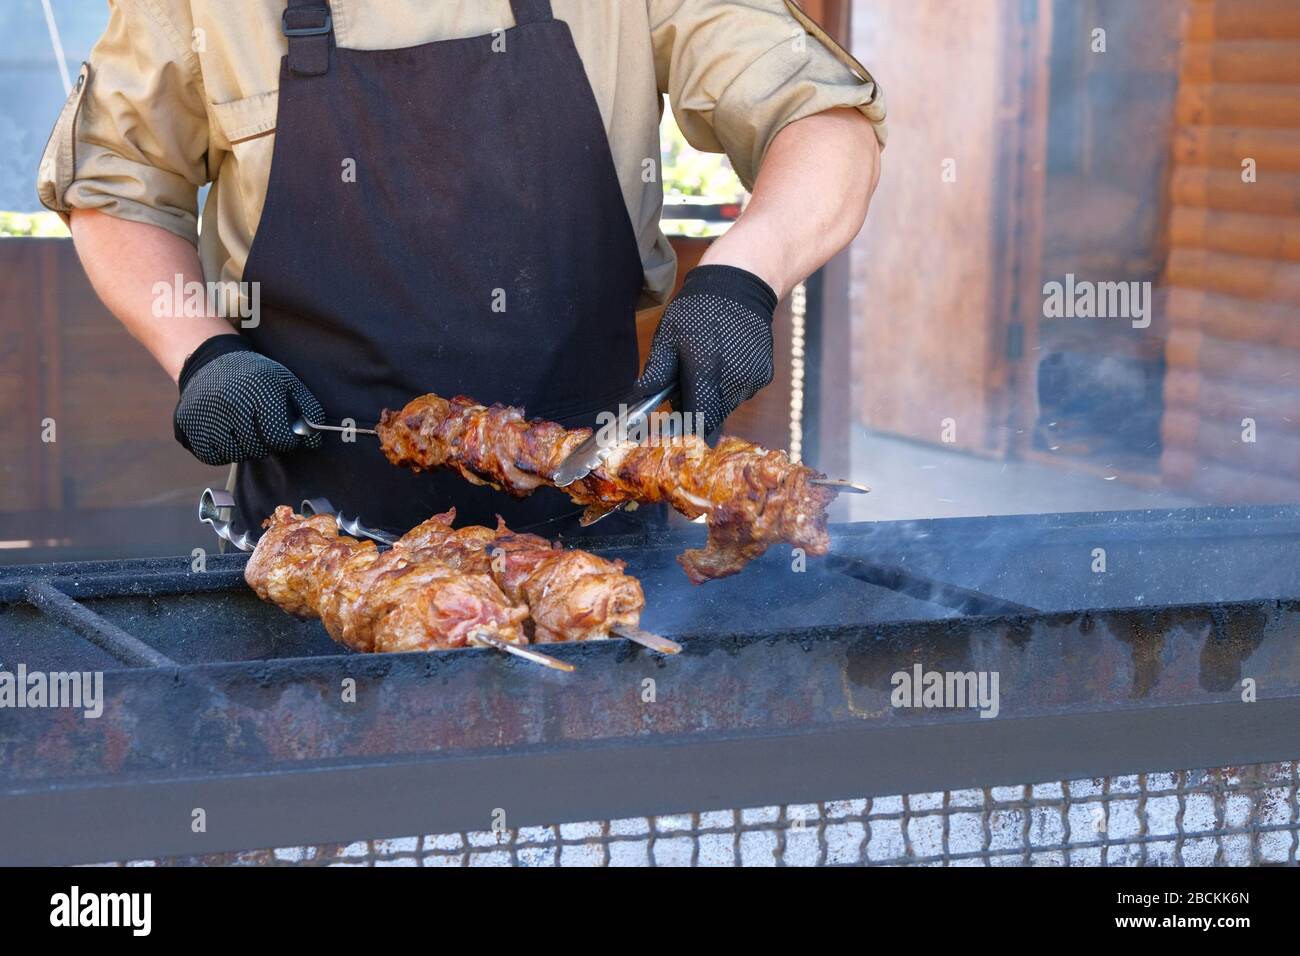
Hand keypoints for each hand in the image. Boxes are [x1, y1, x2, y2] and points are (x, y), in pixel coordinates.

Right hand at [173, 334, 323, 464]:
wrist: (210, 363)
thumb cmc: (255, 377)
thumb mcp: (287, 383)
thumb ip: (307, 410)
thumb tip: (315, 441)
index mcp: (260, 392)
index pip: (280, 437)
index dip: (286, 440)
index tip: (284, 432)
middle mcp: (231, 403)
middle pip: (258, 449)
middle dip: (265, 444)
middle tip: (261, 428)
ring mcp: (207, 416)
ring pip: (235, 454)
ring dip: (243, 448)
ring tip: (242, 428)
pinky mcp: (188, 427)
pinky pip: (212, 457)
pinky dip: (221, 451)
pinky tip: (225, 432)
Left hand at [632, 265, 776, 436]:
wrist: (740, 285)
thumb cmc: (698, 309)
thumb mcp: (669, 336)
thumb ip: (658, 370)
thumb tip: (639, 395)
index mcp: (707, 371)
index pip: (698, 420)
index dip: (683, 426)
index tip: (669, 421)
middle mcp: (735, 380)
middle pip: (711, 416)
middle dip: (694, 409)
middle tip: (681, 386)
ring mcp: (753, 379)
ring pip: (726, 406)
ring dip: (711, 398)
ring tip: (702, 367)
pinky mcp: (764, 376)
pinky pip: (740, 393)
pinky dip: (727, 387)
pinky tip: (722, 362)